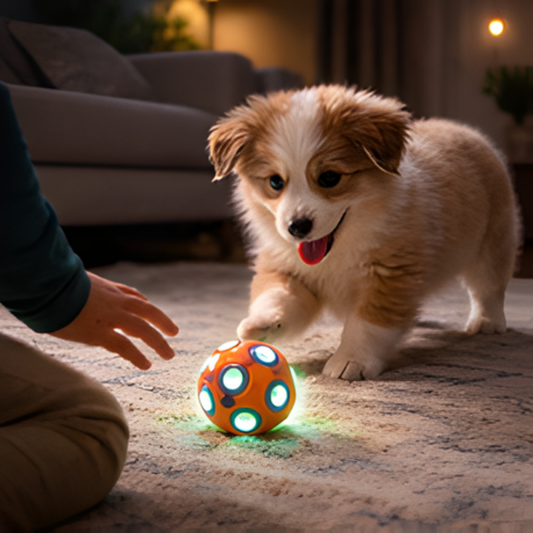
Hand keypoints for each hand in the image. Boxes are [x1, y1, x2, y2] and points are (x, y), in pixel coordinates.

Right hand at [50, 272, 178, 369]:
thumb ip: (85, 290)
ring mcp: (110, 317)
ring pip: (143, 329)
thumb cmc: (54, 284)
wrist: (47, 286)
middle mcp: (114, 301)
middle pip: (147, 311)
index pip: (133, 296)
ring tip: (169, 355)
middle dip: (162, 322)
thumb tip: (77, 295)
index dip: (144, 304)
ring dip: (158, 342)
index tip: (150, 310)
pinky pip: (124, 346)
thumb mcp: (76, 281)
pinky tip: (146, 364)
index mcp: (108, 289)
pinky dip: (136, 356)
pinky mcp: (100, 333)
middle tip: (174, 332)